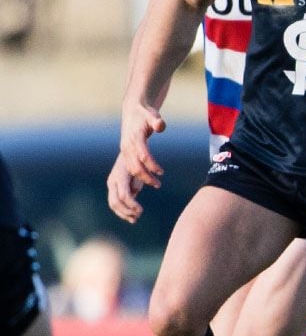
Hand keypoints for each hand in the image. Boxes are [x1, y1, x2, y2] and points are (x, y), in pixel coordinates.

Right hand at [107, 101, 164, 222]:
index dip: (146, 176)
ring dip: (124, 209)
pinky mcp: (119, 178)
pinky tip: (132, 216)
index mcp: (127, 152)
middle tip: (141, 213)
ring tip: (136, 218)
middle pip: (119, 189)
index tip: (158, 182)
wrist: (132, 118)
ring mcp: (116, 173)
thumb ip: (156, 121)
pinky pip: (117, 196)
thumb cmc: (143, 119)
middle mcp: (119, 164)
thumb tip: (160, 124)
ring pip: (114, 197)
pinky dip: (123, 207)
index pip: (134, 168)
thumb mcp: (151, 117)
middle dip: (129, 203)